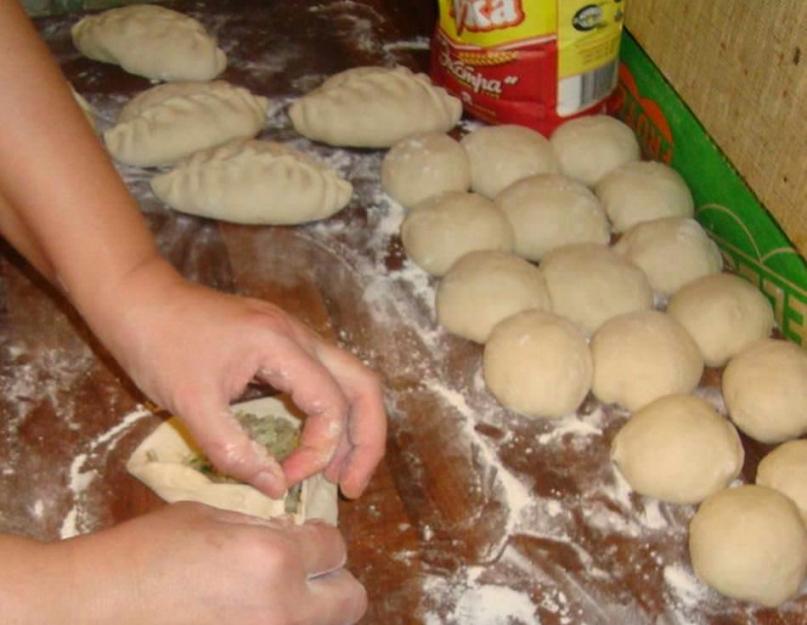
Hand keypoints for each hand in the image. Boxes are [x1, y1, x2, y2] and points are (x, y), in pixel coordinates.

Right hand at [26, 503, 366, 624]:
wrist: (90, 611)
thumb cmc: (142, 554)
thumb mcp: (206, 517)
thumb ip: (261, 527)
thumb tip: (293, 534)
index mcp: (274, 558)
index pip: (335, 547)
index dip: (320, 538)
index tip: (306, 537)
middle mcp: (282, 609)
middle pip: (351, 599)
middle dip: (333, 580)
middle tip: (303, 571)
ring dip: (309, 609)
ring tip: (272, 596)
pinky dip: (278, 624)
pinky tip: (246, 614)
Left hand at [89, 257, 385, 498]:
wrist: (138, 299)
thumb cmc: (158, 345)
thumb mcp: (190, 404)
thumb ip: (233, 449)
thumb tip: (275, 488)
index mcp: (280, 344)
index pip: (330, 403)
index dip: (317, 450)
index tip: (284, 480)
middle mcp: (299, 336)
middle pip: (363, 386)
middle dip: (366, 440)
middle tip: (353, 486)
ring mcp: (294, 337)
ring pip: (350, 381)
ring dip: (353, 428)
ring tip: (340, 473)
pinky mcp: (282, 345)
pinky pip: (324, 381)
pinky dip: (330, 415)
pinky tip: (315, 443)